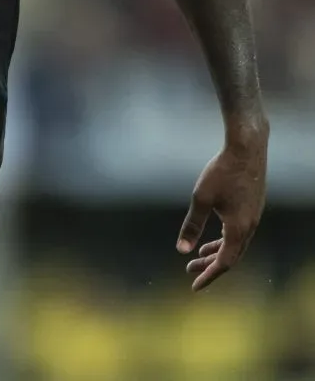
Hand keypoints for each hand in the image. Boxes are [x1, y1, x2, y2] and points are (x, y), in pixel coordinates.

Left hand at [177, 126, 267, 290]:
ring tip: (200, 256)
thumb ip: (192, 225)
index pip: (224, 263)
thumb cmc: (222, 172)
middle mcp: (249, 227)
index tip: (194, 285)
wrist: (246, 149)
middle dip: (210, 266)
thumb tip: (181, 249)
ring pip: (236, 244)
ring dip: (218, 252)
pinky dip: (225, 239)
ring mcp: (253, 217)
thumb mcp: (201, 198)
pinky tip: (216, 234)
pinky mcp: (253, 207)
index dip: (208, 276)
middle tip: (190, 271)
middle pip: (231, 257)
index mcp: (238, 230)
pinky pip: (239, 232)